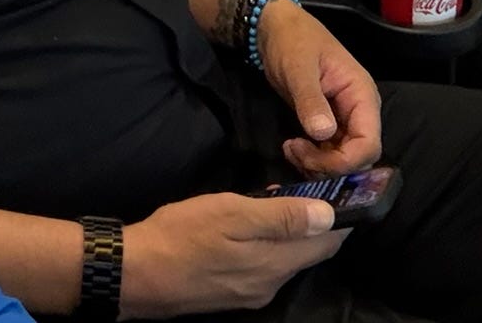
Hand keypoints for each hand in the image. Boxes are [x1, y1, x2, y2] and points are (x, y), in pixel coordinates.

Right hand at [120, 193, 345, 317]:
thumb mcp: (232, 213)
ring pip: (287, 260)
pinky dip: (272, 245)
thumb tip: (329, 215)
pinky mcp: (231, 294)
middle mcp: (270, 284)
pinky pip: (266, 266)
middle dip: (320, 223)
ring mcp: (250, 293)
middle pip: (310, 253)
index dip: (342, 216)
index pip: (327, 242)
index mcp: (275, 263)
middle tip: (316, 187)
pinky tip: (256, 225)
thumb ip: (282, 217)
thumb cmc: (182, 235)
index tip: (347, 190)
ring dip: (294, 233)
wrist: (134, 274)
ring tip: (287, 198)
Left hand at [255, 0, 381, 176]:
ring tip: (291, 149)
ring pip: (344, 159)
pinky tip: (294, 149)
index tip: (309, 157)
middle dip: (329, 165)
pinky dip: (314, 159)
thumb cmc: (292, 40)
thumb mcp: (298, 67)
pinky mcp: (328, 124)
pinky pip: (330, 153)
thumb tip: (323, 133)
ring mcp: (344, 119)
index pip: (369, 144)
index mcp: (361, 95)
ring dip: (319, 165)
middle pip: (358, 157)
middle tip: (295, 152)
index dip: (344, 161)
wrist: (276, 28)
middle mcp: (359, 111)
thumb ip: (311, 100)